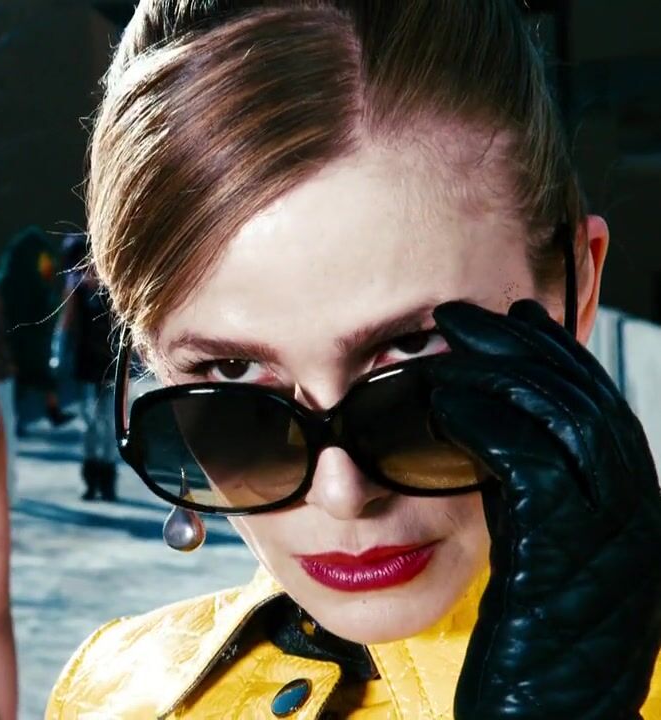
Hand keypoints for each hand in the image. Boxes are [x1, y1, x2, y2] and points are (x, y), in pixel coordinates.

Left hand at [427, 299, 660, 718]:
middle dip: (523, 346)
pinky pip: (529, 465)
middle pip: (583, 401)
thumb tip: (486, 435)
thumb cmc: (532, 650)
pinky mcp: (564, 553)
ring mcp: (607, 534)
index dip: (554, 354)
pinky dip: (487, 424)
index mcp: (626, 510)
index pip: (597, 408)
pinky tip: (446, 401)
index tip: (511, 317)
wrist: (547, 719)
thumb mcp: (535, 555)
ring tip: (448, 341)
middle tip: (465, 314)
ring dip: (499, 370)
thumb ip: (526, 497)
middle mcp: (631, 514)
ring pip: (563, 421)